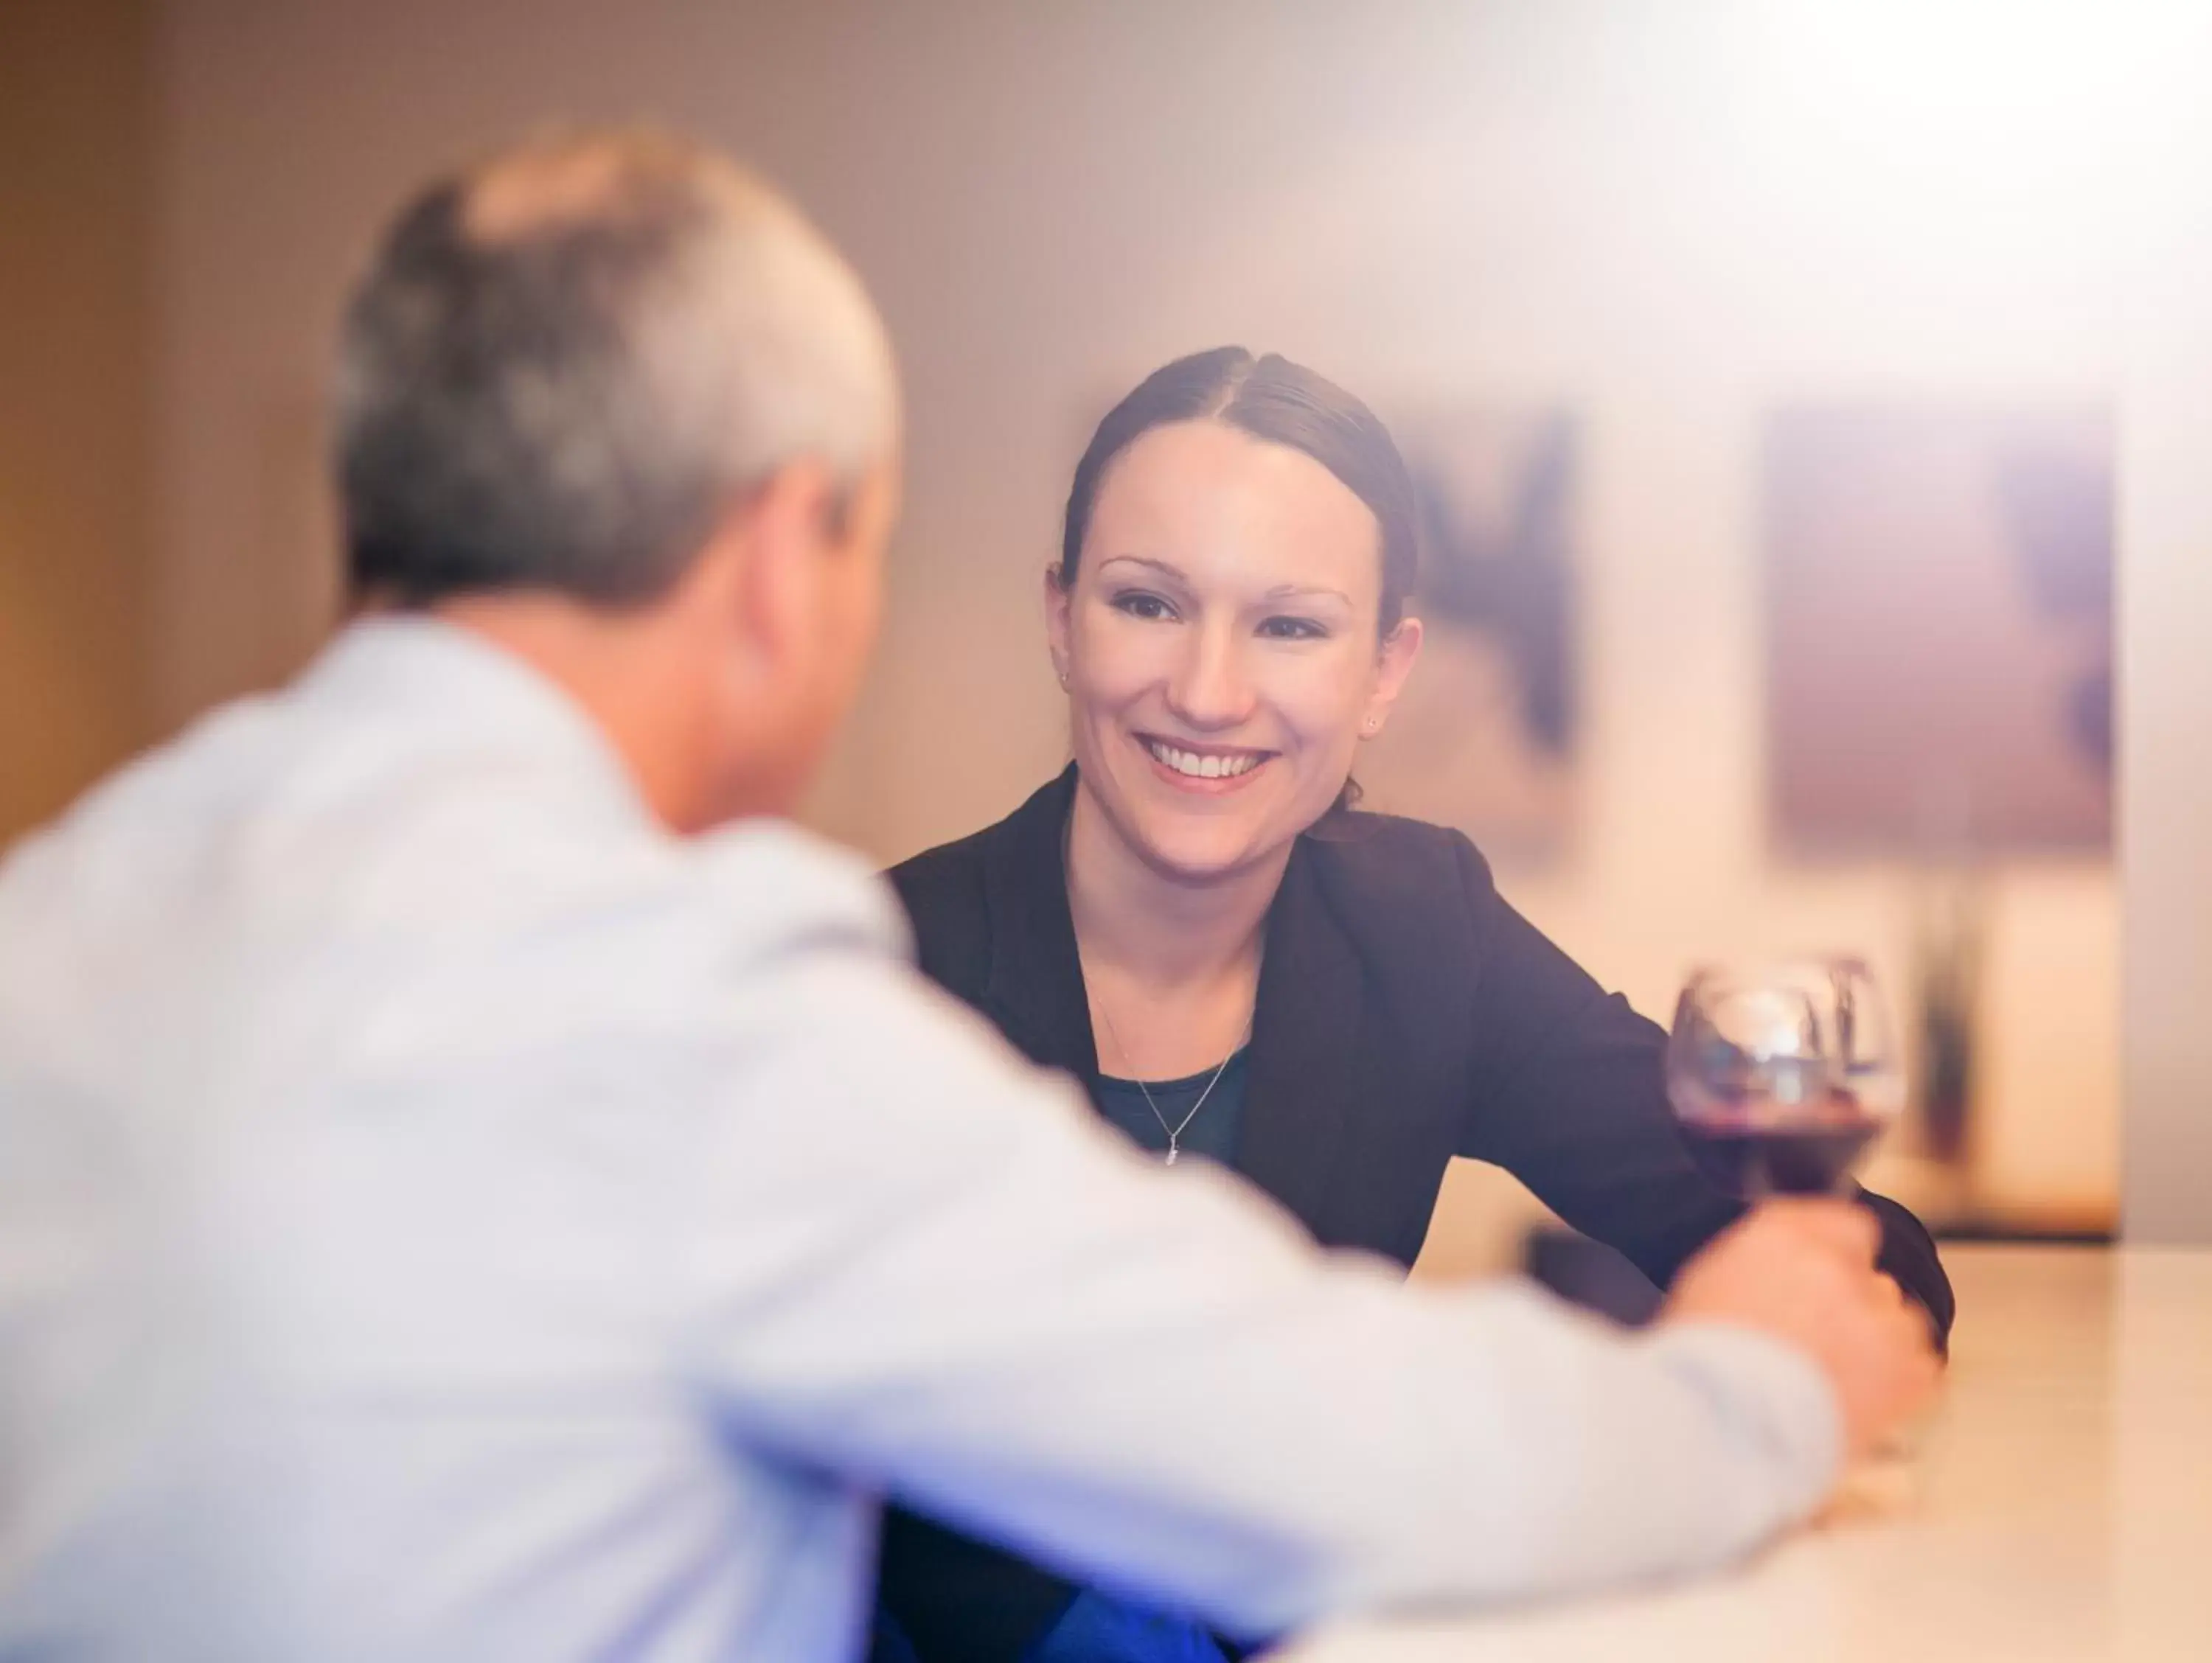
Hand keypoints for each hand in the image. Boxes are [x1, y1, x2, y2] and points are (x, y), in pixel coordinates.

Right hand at [1663, 1200, 1940, 1463]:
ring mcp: (1877, 1313)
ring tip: (1833, 1383)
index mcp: (1784, 1235)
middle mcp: (1837, 1264)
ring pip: (1897, 1320)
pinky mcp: (1908, 1365)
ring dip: (1875, 1345)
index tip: (1828, 1280)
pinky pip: (1918, 1366)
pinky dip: (1895, 1384)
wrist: (1727, 1426)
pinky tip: (1853, 1400)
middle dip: (1850, 1308)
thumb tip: (1784, 1267)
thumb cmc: (1704, 1367)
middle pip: (1866, 1276)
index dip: (1837, 1257)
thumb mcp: (1709, 1284)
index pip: (1842, 1224)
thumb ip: (1761, 1262)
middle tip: (1817, 1345)